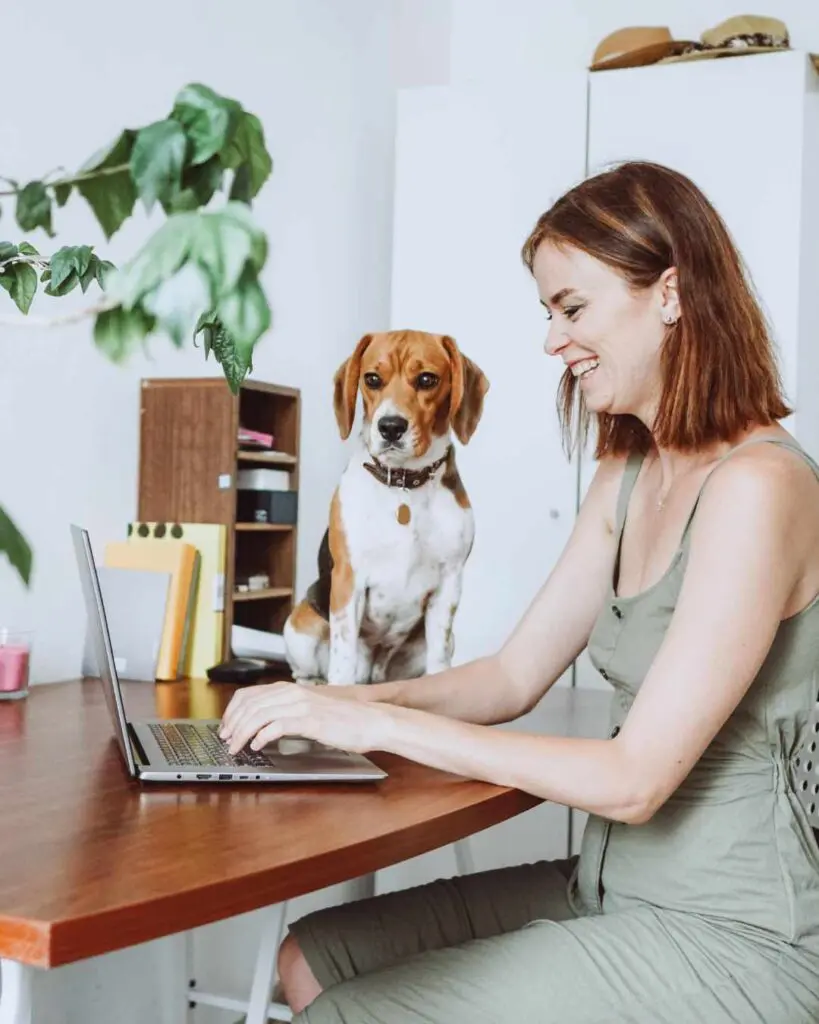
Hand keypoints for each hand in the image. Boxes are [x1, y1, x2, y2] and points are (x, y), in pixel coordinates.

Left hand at [218, 681, 394, 754]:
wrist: (369, 721)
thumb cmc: (342, 719)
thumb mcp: (309, 710)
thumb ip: (288, 712)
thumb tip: (264, 725)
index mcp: (290, 689)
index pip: (248, 694)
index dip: (231, 711)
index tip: (225, 726)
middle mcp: (292, 693)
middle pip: (249, 705)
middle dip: (232, 724)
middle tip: (225, 740)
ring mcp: (300, 705)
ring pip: (259, 715)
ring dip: (242, 733)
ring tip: (236, 747)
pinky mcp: (309, 720)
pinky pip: (277, 726)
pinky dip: (262, 737)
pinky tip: (257, 746)